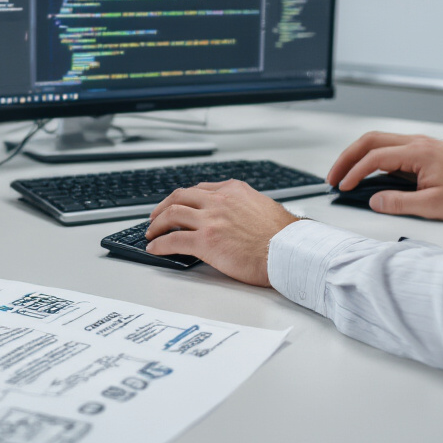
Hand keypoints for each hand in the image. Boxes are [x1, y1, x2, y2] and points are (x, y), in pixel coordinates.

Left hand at [145, 180, 298, 286]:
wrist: (291, 253)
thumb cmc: (285, 238)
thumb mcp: (265, 207)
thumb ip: (247, 206)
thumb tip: (242, 215)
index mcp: (234, 191)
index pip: (200, 189)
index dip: (185, 198)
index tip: (178, 204)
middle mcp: (220, 201)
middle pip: (180, 196)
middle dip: (164, 206)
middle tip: (156, 216)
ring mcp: (211, 219)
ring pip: (172, 214)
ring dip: (157, 224)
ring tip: (151, 232)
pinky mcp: (205, 241)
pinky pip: (173, 240)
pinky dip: (159, 244)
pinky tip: (154, 248)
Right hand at [326, 132, 442, 221]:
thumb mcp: (434, 205)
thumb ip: (399, 203)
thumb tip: (374, 201)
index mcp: (419, 152)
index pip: (375, 157)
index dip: (354, 172)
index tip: (343, 186)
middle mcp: (418, 143)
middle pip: (371, 140)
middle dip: (347, 157)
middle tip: (334, 176)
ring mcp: (422, 145)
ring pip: (380, 141)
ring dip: (359, 155)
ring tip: (347, 174)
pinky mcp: (426, 151)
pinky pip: (392, 148)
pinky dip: (374, 157)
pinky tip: (370, 172)